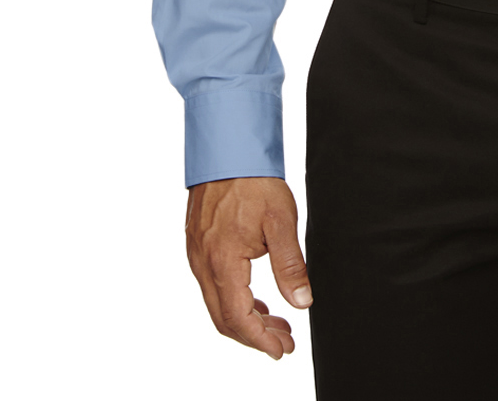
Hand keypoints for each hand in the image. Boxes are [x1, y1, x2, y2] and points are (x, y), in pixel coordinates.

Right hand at [185, 175, 312, 359]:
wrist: (228, 148)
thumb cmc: (253, 180)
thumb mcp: (281, 222)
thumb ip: (290, 266)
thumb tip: (301, 302)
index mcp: (222, 262)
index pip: (238, 318)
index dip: (261, 340)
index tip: (282, 349)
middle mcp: (202, 264)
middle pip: (224, 318)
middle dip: (255, 336)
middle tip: (284, 341)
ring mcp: (196, 255)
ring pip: (217, 303)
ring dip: (245, 319)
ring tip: (276, 323)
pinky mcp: (198, 245)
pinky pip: (213, 285)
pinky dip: (234, 300)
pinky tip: (256, 299)